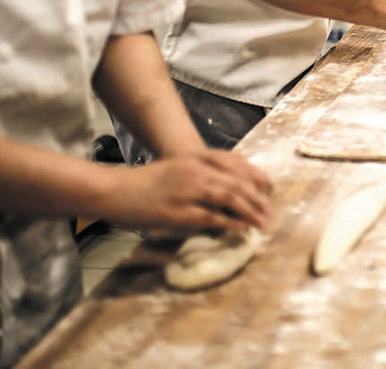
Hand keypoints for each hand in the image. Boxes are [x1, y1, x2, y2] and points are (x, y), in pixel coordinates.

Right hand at [99, 150, 271, 231]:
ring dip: (249, 210)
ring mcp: (187, 190)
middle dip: (256, 197)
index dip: (256, 177)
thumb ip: (200, 173)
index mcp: (196, 158)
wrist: (116, 189)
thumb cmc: (146, 181)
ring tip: (261, 220)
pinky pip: (210, 217)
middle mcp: (195, 171)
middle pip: (236, 182)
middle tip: (268, 210)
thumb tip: (225, 188)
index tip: (269, 189)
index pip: (236, 164)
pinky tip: (240, 228)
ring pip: (228, 198)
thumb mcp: (177, 168)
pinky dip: (229, 222)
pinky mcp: (178, 211)